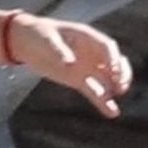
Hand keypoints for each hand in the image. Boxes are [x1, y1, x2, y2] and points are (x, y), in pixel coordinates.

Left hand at [6, 15, 132, 118]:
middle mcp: (91, 52)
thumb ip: (59, 51)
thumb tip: (70, 63)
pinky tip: (112, 112)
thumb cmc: (38, 34)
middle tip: (121, 86)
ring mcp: (86, 67)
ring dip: (115, 88)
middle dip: (122, 74)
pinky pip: (94, 91)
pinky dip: (103, 102)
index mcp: (87, 37)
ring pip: (108, 79)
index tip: (114, 70)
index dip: (113, 58)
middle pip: (115, 63)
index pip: (107, 47)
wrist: (25, 42)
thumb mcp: (47, 39)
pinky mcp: (78, 80)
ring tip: (116, 100)